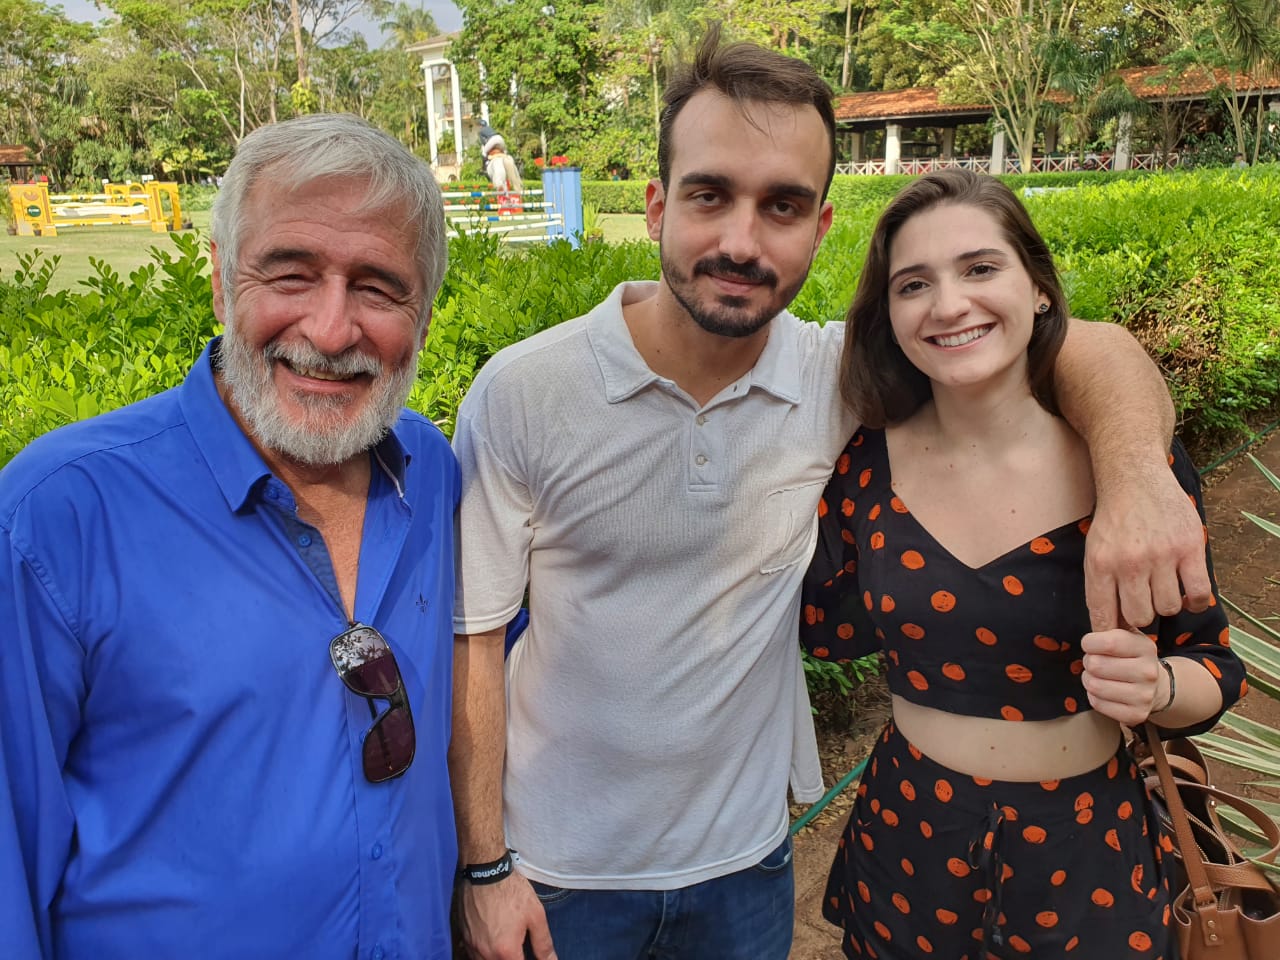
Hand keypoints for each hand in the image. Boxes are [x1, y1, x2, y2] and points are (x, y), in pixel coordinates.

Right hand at [457, 874, 556, 959]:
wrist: (486, 870)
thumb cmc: (512, 891)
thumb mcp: (535, 915)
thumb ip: (543, 943)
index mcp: (505, 951)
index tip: (528, 955)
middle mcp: (485, 953)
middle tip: (518, 949)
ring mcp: (471, 945)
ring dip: (496, 958)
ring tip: (505, 944)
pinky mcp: (463, 935)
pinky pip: (472, 954)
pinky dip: (483, 954)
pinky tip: (492, 942)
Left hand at [1080, 629, 1163, 725]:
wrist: (1156, 687)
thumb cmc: (1131, 657)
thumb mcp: (1127, 634)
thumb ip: (1111, 622)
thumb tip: (1097, 610)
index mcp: (1145, 648)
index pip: (1107, 642)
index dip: (1089, 642)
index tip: (1090, 644)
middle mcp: (1148, 672)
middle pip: (1095, 665)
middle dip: (1089, 662)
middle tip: (1096, 662)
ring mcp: (1144, 696)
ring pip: (1094, 685)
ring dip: (1089, 679)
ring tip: (1098, 676)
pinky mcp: (1136, 715)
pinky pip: (1097, 703)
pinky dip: (1094, 696)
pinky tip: (1105, 691)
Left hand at [1084, 459, 1211, 629]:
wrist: (1134, 479)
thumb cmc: (1114, 521)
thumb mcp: (1094, 551)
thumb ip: (1101, 587)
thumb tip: (1111, 628)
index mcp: (1100, 565)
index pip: (1103, 616)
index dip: (1112, 632)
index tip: (1120, 636)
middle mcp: (1129, 563)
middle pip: (1140, 617)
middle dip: (1142, 616)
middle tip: (1145, 604)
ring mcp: (1161, 555)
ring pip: (1168, 607)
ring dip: (1166, 604)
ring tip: (1163, 589)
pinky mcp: (1189, 547)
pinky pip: (1198, 592)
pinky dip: (1195, 601)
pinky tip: (1188, 594)